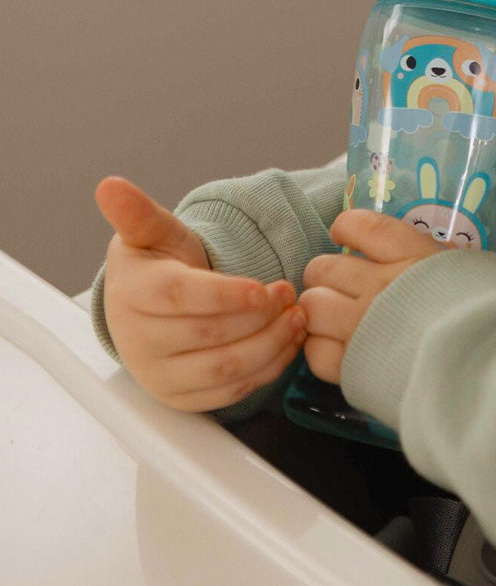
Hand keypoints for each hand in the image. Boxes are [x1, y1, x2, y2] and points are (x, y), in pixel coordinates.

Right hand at [95, 176, 305, 411]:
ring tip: (297, 318)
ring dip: (271, 344)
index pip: (180, 298)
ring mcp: (159, 376)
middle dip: (260, 316)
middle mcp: (138, 342)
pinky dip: (268, 369)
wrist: (154, 307)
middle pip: (209, 336)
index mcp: (131, 294)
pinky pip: (231, 393)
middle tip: (290, 294)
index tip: (264, 287)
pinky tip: (287, 342)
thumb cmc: (160, 264)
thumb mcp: (154, 233)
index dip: (226, 294)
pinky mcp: (182, 399)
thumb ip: (140, 213)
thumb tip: (109, 186)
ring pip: (225, 370)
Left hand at [299, 208, 495, 384]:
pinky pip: (316, 353)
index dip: (347, 227)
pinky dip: (320, 352)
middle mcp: (378, 284)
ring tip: (334, 323)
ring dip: (318, 312)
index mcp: (412, 255)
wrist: (488, 372)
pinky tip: (338, 356)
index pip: (361, 225)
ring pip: (311, 306)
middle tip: (341, 287)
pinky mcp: (352, 368)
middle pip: (324, 267)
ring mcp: (360, 326)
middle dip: (326, 275)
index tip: (349, 236)